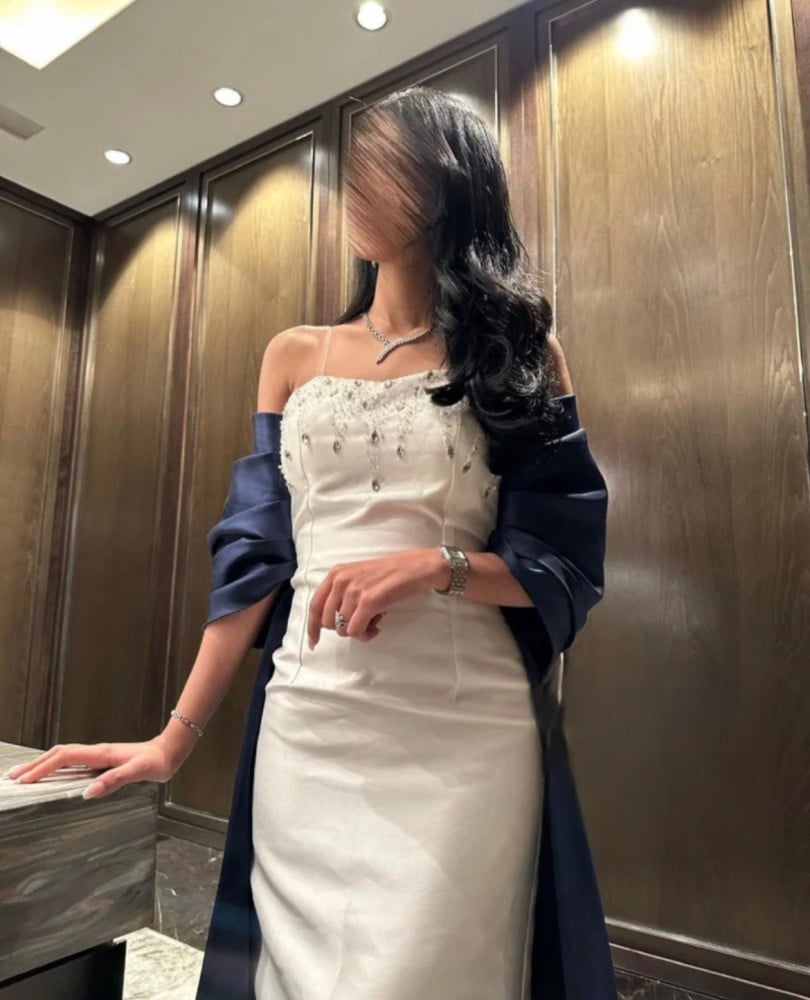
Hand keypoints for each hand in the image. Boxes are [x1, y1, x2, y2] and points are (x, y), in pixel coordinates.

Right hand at [3, 737, 180, 799]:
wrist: (169, 752)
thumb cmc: (156, 762)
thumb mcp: (139, 772)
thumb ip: (115, 780)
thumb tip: (88, 792)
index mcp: (100, 754)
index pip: (64, 757)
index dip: (43, 768)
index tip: (25, 780)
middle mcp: (96, 752)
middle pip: (58, 754)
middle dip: (34, 765)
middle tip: (12, 777)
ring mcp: (98, 755)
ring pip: (63, 756)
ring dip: (43, 764)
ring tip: (24, 775)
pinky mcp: (102, 761)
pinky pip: (73, 761)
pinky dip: (56, 766)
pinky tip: (52, 774)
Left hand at [307, 548, 441, 647]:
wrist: (414, 568)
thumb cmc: (389, 574)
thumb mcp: (358, 576)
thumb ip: (342, 594)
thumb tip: (335, 622)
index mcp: (335, 574)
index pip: (315, 606)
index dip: (312, 627)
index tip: (314, 642)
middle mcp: (341, 581)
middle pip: (328, 622)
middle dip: (344, 628)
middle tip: (363, 622)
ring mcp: (354, 591)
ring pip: (343, 628)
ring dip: (359, 630)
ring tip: (375, 619)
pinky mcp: (368, 601)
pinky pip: (356, 631)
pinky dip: (366, 634)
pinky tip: (377, 626)